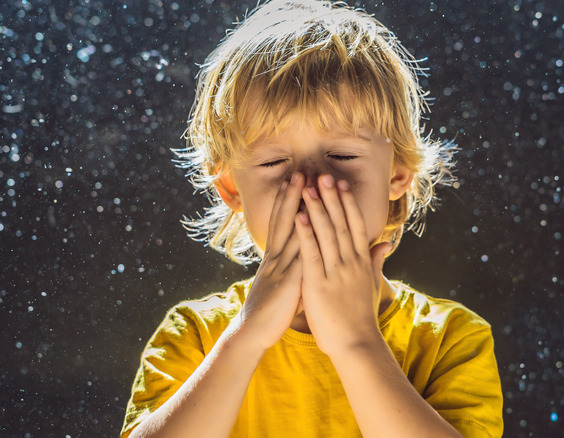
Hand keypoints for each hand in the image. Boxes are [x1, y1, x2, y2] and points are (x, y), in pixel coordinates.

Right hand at [237, 173, 304, 350]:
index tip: (296, 181)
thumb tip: (303, 260)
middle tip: (300, 172)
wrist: (252, 334)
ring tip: (305, 187)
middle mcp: (275, 258)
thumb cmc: (269, 312)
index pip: (282, 223)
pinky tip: (312, 223)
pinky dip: (305, 238)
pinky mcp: (288, 282)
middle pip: (284, 220)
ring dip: (298, 207)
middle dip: (292, 195)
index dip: (288, 202)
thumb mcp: (282, 286)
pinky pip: (299, 256)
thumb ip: (293, 271)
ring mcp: (280, 268)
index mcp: (275, 258)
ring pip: (291, 231)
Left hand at [294, 174, 390, 356]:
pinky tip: (299, 216)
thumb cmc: (360, 316)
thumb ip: (376, 260)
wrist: (355, 343)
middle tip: (323, 174)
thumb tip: (385, 243)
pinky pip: (312, 253)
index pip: (354, 225)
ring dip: (317, 208)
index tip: (340, 183)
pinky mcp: (319, 283)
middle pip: (341, 223)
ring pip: (326, 233)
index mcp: (361, 261)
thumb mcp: (372, 284)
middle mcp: (351, 262)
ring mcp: (335, 271)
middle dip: (331, 197)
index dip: (347, 202)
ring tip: (308, 187)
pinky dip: (306, 233)